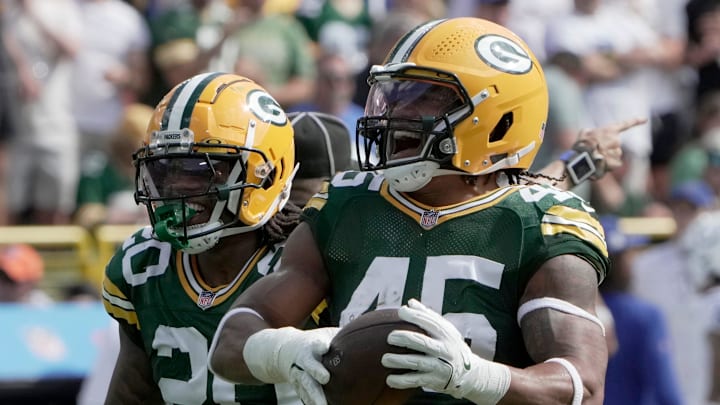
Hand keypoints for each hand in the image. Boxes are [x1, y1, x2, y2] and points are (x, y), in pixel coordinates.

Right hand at [243, 327, 338, 404]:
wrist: (281, 349)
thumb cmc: (311, 342)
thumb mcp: (323, 335)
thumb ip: (337, 336)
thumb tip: (358, 330)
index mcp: (310, 345)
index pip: (314, 344)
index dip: (320, 345)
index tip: (325, 347)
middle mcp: (303, 359)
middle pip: (309, 365)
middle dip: (316, 371)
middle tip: (325, 378)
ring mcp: (298, 372)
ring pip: (305, 384)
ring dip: (314, 395)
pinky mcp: (297, 383)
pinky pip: (302, 393)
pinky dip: (308, 400)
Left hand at [381, 299, 509, 402]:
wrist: (470, 374)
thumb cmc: (451, 346)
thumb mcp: (446, 330)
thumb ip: (428, 316)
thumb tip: (410, 302)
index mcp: (446, 334)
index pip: (430, 322)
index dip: (415, 315)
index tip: (401, 311)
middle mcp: (443, 350)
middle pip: (422, 342)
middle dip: (404, 338)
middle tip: (390, 337)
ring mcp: (439, 366)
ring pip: (417, 362)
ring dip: (399, 361)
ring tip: (385, 359)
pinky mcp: (434, 380)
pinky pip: (415, 381)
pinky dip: (401, 381)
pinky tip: (389, 379)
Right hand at [577, 117, 646, 171]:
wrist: (583, 158)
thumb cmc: (582, 145)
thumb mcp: (584, 133)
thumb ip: (591, 132)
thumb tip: (591, 134)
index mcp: (610, 130)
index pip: (625, 124)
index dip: (636, 121)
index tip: (645, 119)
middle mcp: (616, 140)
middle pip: (615, 145)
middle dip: (607, 149)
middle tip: (595, 152)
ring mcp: (618, 152)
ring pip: (614, 156)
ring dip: (606, 158)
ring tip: (595, 159)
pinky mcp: (617, 162)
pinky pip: (613, 164)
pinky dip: (607, 166)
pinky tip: (599, 165)